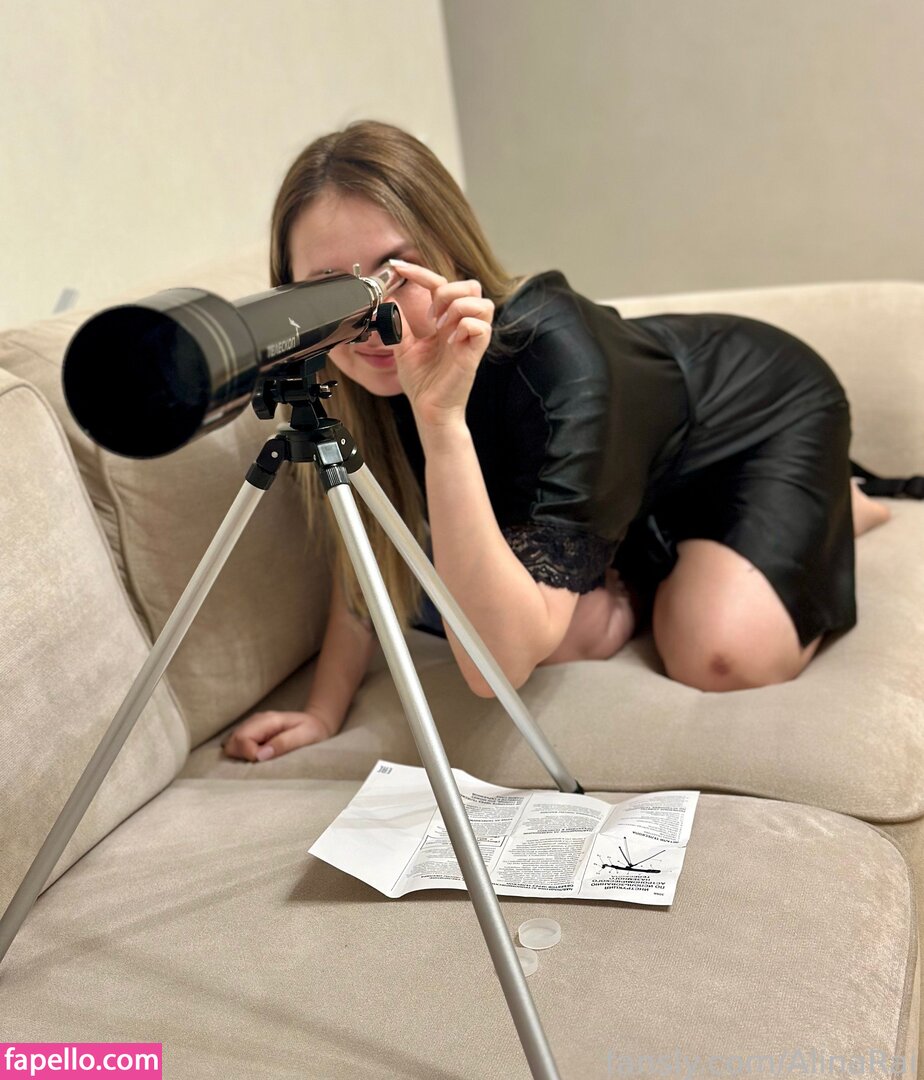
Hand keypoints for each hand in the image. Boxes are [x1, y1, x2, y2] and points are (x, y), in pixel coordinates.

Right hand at [221, 710, 336, 761]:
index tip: (265, 762)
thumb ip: (284, 743)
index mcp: (267, 720)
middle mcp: (255, 721)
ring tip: (262, 761)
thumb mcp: (304, 736)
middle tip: (263, 763)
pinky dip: (242, 756)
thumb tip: (260, 755)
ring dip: (241, 758)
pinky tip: (259, 759)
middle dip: (241, 758)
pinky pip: (236, 747)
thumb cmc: (313, 731)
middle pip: (231, 742)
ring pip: (230, 746)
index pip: (242, 739)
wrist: (317, 723)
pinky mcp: (252, 734)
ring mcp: (252, 727)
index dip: (249, 754)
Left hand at [387, 259, 494, 427]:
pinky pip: (481, 326)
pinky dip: (464, 327)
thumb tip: (389, 301)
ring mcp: (471, 338)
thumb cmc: (423, 382)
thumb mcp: (404, 347)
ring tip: (440, 328)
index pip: (441, 284)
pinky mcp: (475, 353)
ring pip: (482, 302)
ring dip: (457, 308)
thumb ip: (400, 323)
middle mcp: (463, 326)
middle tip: (431, 316)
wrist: (428, 409)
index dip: (420, 272)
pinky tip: (449, 342)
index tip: (397, 267)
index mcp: (447, 321)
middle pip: (472, 286)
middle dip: (448, 292)